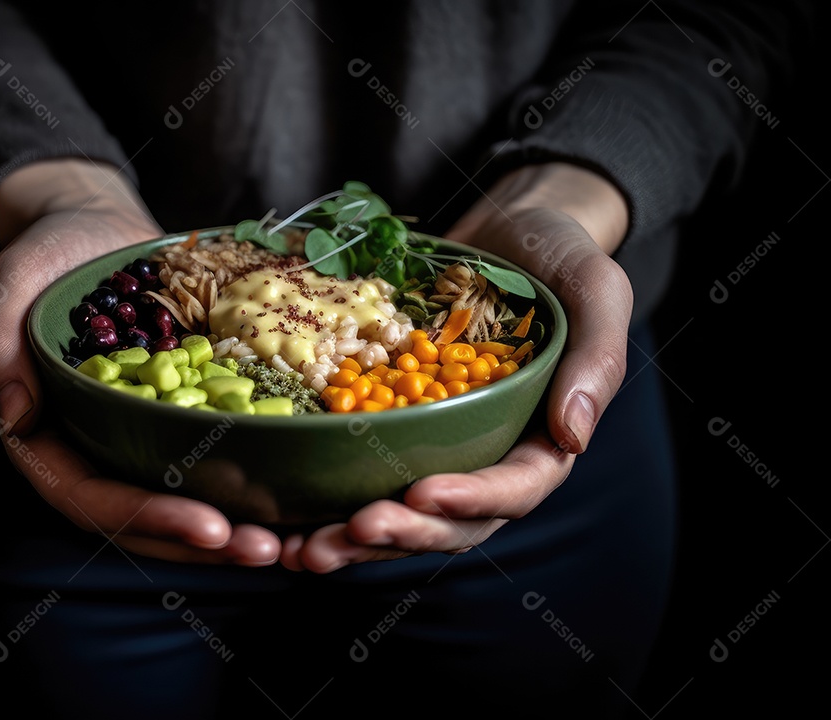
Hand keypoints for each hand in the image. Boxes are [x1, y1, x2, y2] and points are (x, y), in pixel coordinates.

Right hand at [0, 159, 280, 565]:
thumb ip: (0, 347)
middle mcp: (94, 447)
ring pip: (182, 498)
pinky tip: (293, 495)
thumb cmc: (45, 253)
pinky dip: (247, 481)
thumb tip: (18, 418)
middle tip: (264, 548)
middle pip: (143, 516)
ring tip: (287, 541)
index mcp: (47, 436)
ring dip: (232, 526)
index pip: (90, 497)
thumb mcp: (9, 284)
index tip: (209, 525)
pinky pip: (211, 458)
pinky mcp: (180, 414)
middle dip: (202, 540)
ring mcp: (138, 435)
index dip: (148, 516)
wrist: (95, 229)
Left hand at [279, 163, 632, 571]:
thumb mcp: (596, 291)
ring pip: (400, 510)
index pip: (513, 488)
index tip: (422, 495)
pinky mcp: (395, 423)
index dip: (470, 501)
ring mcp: (439, 443)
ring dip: (353, 538)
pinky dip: (327, 495)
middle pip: (448, 519)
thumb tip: (573, 438)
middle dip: (398, 535)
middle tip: (342, 536)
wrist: (504, 231)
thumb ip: (597, 359)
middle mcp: (488, 453)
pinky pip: (363, 469)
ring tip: (302, 550)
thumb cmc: (559, 258)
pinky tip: (284, 515)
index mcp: (542, 439)